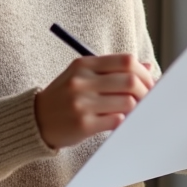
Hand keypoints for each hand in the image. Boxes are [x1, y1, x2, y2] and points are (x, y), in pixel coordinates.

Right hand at [35, 55, 154, 149]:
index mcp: (84, 65)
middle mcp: (82, 81)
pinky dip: (125, 121)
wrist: (35, 121)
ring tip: (136, 112)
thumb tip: (147, 67)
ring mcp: (81, 103)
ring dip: (137, 108)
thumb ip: (113, 70)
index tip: (151, 82)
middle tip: (150, 99)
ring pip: (127, 102)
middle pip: (130, 80)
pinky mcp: (83, 124)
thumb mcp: (83, 76)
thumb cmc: (65, 97)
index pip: (126, 61)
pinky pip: (117, 120)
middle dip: (146, 91)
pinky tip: (122, 121)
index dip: (144, 72)